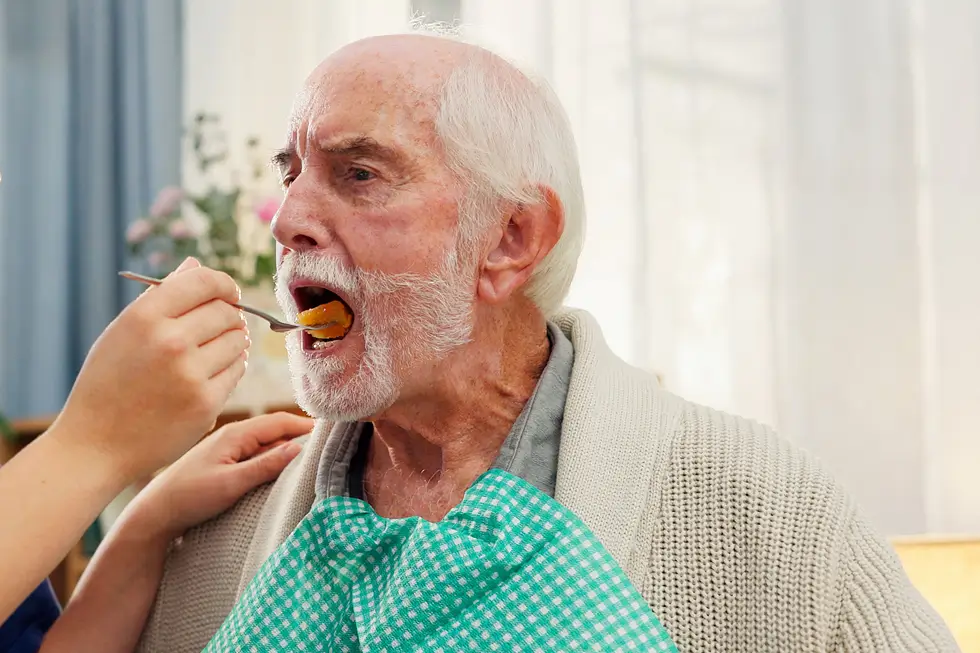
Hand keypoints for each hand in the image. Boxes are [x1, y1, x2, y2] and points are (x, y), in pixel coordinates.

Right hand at [50, 258, 249, 481]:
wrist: (96, 445)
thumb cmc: (109, 382)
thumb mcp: (123, 332)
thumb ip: (161, 297)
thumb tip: (194, 264)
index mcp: (145, 315)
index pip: (206, 281)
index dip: (225, 285)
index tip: (228, 295)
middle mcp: (169, 340)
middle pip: (228, 312)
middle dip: (229, 317)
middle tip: (216, 329)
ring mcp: (189, 373)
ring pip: (238, 341)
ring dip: (232, 344)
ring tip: (209, 354)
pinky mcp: (205, 402)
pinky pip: (237, 371)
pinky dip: (230, 369)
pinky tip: (209, 375)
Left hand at [125, 412, 313, 540]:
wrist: (154, 513)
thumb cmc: (189, 498)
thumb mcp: (231, 483)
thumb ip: (265, 465)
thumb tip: (298, 448)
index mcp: (236, 434)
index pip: (280, 421)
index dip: (306, 425)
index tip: (332, 431)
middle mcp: (233, 435)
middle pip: (276, 429)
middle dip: (301, 436)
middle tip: (328, 448)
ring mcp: (228, 447)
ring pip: (267, 442)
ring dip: (287, 449)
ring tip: (311, 461)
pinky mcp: (225, 461)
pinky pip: (257, 453)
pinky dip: (273, 459)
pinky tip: (281, 472)